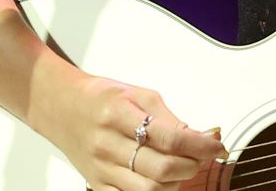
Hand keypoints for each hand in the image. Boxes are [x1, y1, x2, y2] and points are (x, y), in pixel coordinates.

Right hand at [42, 74, 228, 190]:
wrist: (60, 106)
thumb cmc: (99, 97)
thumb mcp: (138, 95)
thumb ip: (169, 118)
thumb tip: (202, 136)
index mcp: (118, 114)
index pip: (169, 136)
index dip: (199, 144)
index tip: (215, 145)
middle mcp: (107, 144)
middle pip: (160, 169)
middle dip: (191, 165)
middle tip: (201, 156)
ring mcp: (100, 168)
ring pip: (148, 190)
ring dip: (175, 182)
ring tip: (181, 167)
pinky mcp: (96, 184)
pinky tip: (162, 181)